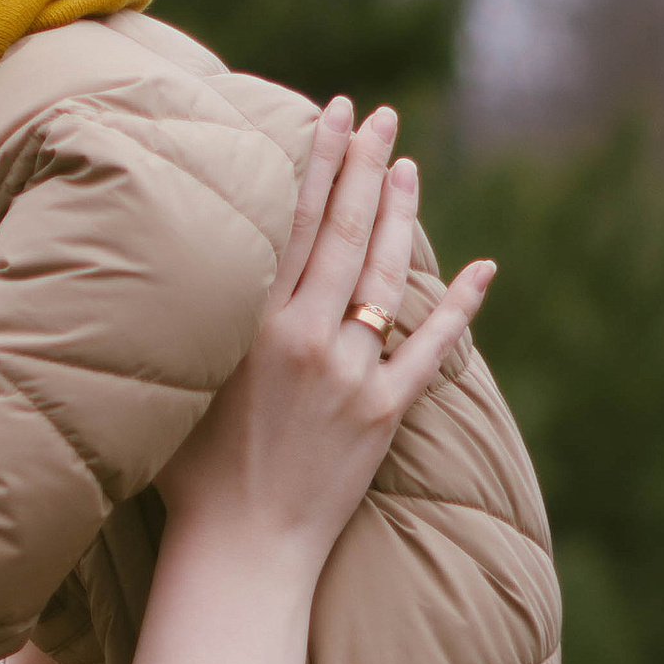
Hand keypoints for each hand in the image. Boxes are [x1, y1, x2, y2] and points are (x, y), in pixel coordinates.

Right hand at [134, 100, 494, 663]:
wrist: (239, 549)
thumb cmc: (188, 473)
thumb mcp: (181, 381)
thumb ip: (201, 323)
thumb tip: (191, 262)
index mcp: (254, 327)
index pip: (295, 224)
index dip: (318, 164)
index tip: (332, 114)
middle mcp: (307, 340)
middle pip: (345, 235)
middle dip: (364, 168)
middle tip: (380, 116)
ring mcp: (352, 376)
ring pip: (386, 278)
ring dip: (399, 217)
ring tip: (407, 165)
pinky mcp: (384, 414)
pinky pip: (433, 351)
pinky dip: (459, 309)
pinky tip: (481, 269)